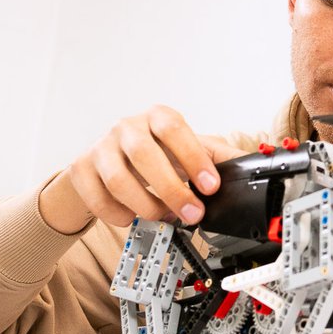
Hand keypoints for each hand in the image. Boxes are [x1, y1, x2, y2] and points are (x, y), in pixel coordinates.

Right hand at [42, 105, 246, 231]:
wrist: (108, 161)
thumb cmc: (156, 155)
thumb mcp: (188, 150)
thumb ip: (218, 157)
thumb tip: (251, 165)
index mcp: (157, 117)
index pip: (174, 129)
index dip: (194, 158)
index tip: (211, 186)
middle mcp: (126, 127)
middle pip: (144, 154)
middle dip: (172, 189)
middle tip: (192, 213)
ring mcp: (100, 147)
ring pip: (118, 179)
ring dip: (146, 205)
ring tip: (163, 215)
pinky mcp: (80, 170)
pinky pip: (98, 198)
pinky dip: (119, 214)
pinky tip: (133, 216)